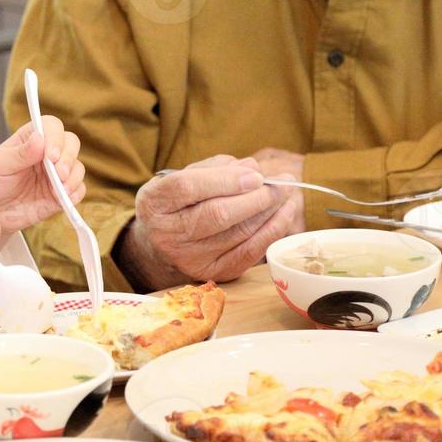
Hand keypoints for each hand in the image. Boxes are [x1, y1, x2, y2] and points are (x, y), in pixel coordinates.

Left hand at [0, 116, 85, 232]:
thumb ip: (20, 153)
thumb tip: (39, 138)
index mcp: (31, 139)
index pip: (51, 126)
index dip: (55, 137)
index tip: (51, 155)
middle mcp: (47, 152)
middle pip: (71, 142)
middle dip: (68, 157)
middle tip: (59, 174)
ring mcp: (56, 173)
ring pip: (78, 166)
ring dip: (73, 177)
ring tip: (61, 190)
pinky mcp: (62, 192)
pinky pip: (79, 189)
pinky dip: (76, 193)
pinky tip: (64, 198)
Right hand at [120, 154, 303, 286]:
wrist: (163, 244)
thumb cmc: (179, 203)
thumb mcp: (184, 177)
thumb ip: (215, 169)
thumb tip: (252, 168)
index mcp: (154, 202)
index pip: (189, 187)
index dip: (225, 180)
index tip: (256, 174)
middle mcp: (167, 234)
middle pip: (217, 214)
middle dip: (256, 197)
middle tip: (282, 183)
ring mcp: (190, 258)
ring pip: (238, 234)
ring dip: (269, 212)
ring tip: (287, 194)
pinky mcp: (213, 273)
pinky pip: (249, 253)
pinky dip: (272, 232)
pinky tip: (285, 214)